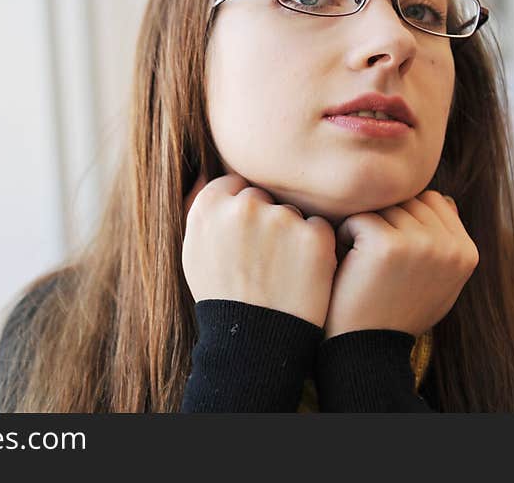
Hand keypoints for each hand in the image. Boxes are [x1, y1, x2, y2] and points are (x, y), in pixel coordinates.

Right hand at [182, 172, 336, 327]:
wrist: (255, 343)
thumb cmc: (222, 297)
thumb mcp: (193, 251)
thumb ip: (199, 208)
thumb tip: (205, 171)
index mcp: (209, 206)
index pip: (235, 186)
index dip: (242, 215)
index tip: (245, 241)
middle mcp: (243, 206)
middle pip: (264, 198)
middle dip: (267, 222)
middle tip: (263, 262)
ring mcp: (280, 219)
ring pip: (292, 213)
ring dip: (292, 234)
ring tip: (280, 273)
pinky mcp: (313, 236)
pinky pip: (320, 228)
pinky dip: (316, 248)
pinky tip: (302, 275)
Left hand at [325, 190, 478, 338]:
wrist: (366, 349)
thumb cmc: (396, 313)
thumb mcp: (437, 282)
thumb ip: (445, 243)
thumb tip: (444, 199)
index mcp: (467, 252)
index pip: (432, 201)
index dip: (404, 218)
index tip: (391, 250)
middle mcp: (450, 247)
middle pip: (407, 200)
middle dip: (385, 219)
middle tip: (372, 257)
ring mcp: (421, 244)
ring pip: (383, 206)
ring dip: (365, 226)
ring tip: (363, 261)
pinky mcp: (388, 245)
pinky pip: (359, 217)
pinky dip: (345, 235)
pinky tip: (349, 263)